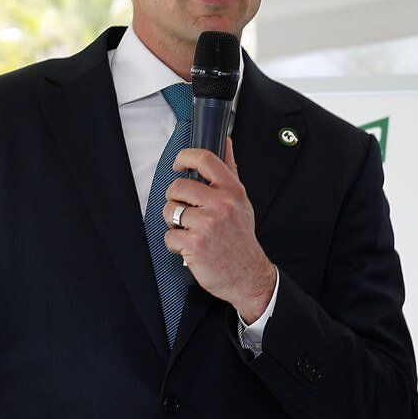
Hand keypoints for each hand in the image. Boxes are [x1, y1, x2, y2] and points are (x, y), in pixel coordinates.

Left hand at [163, 138, 277, 322]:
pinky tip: (190, 246)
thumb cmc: (241, 238)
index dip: (185, 157)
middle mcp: (221, 205)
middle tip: (185, 211)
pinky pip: (170, 237)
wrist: (247, 275)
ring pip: (170, 212)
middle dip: (175, 200)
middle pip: (178, 187)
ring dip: (174, 223)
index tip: (179, 164)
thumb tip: (226, 144)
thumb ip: (230, 172)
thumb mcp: (241, 202)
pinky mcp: (195, 244)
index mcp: (232, 191)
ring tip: (189, 231)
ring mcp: (207, 225)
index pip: (205, 159)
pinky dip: (176, 244)